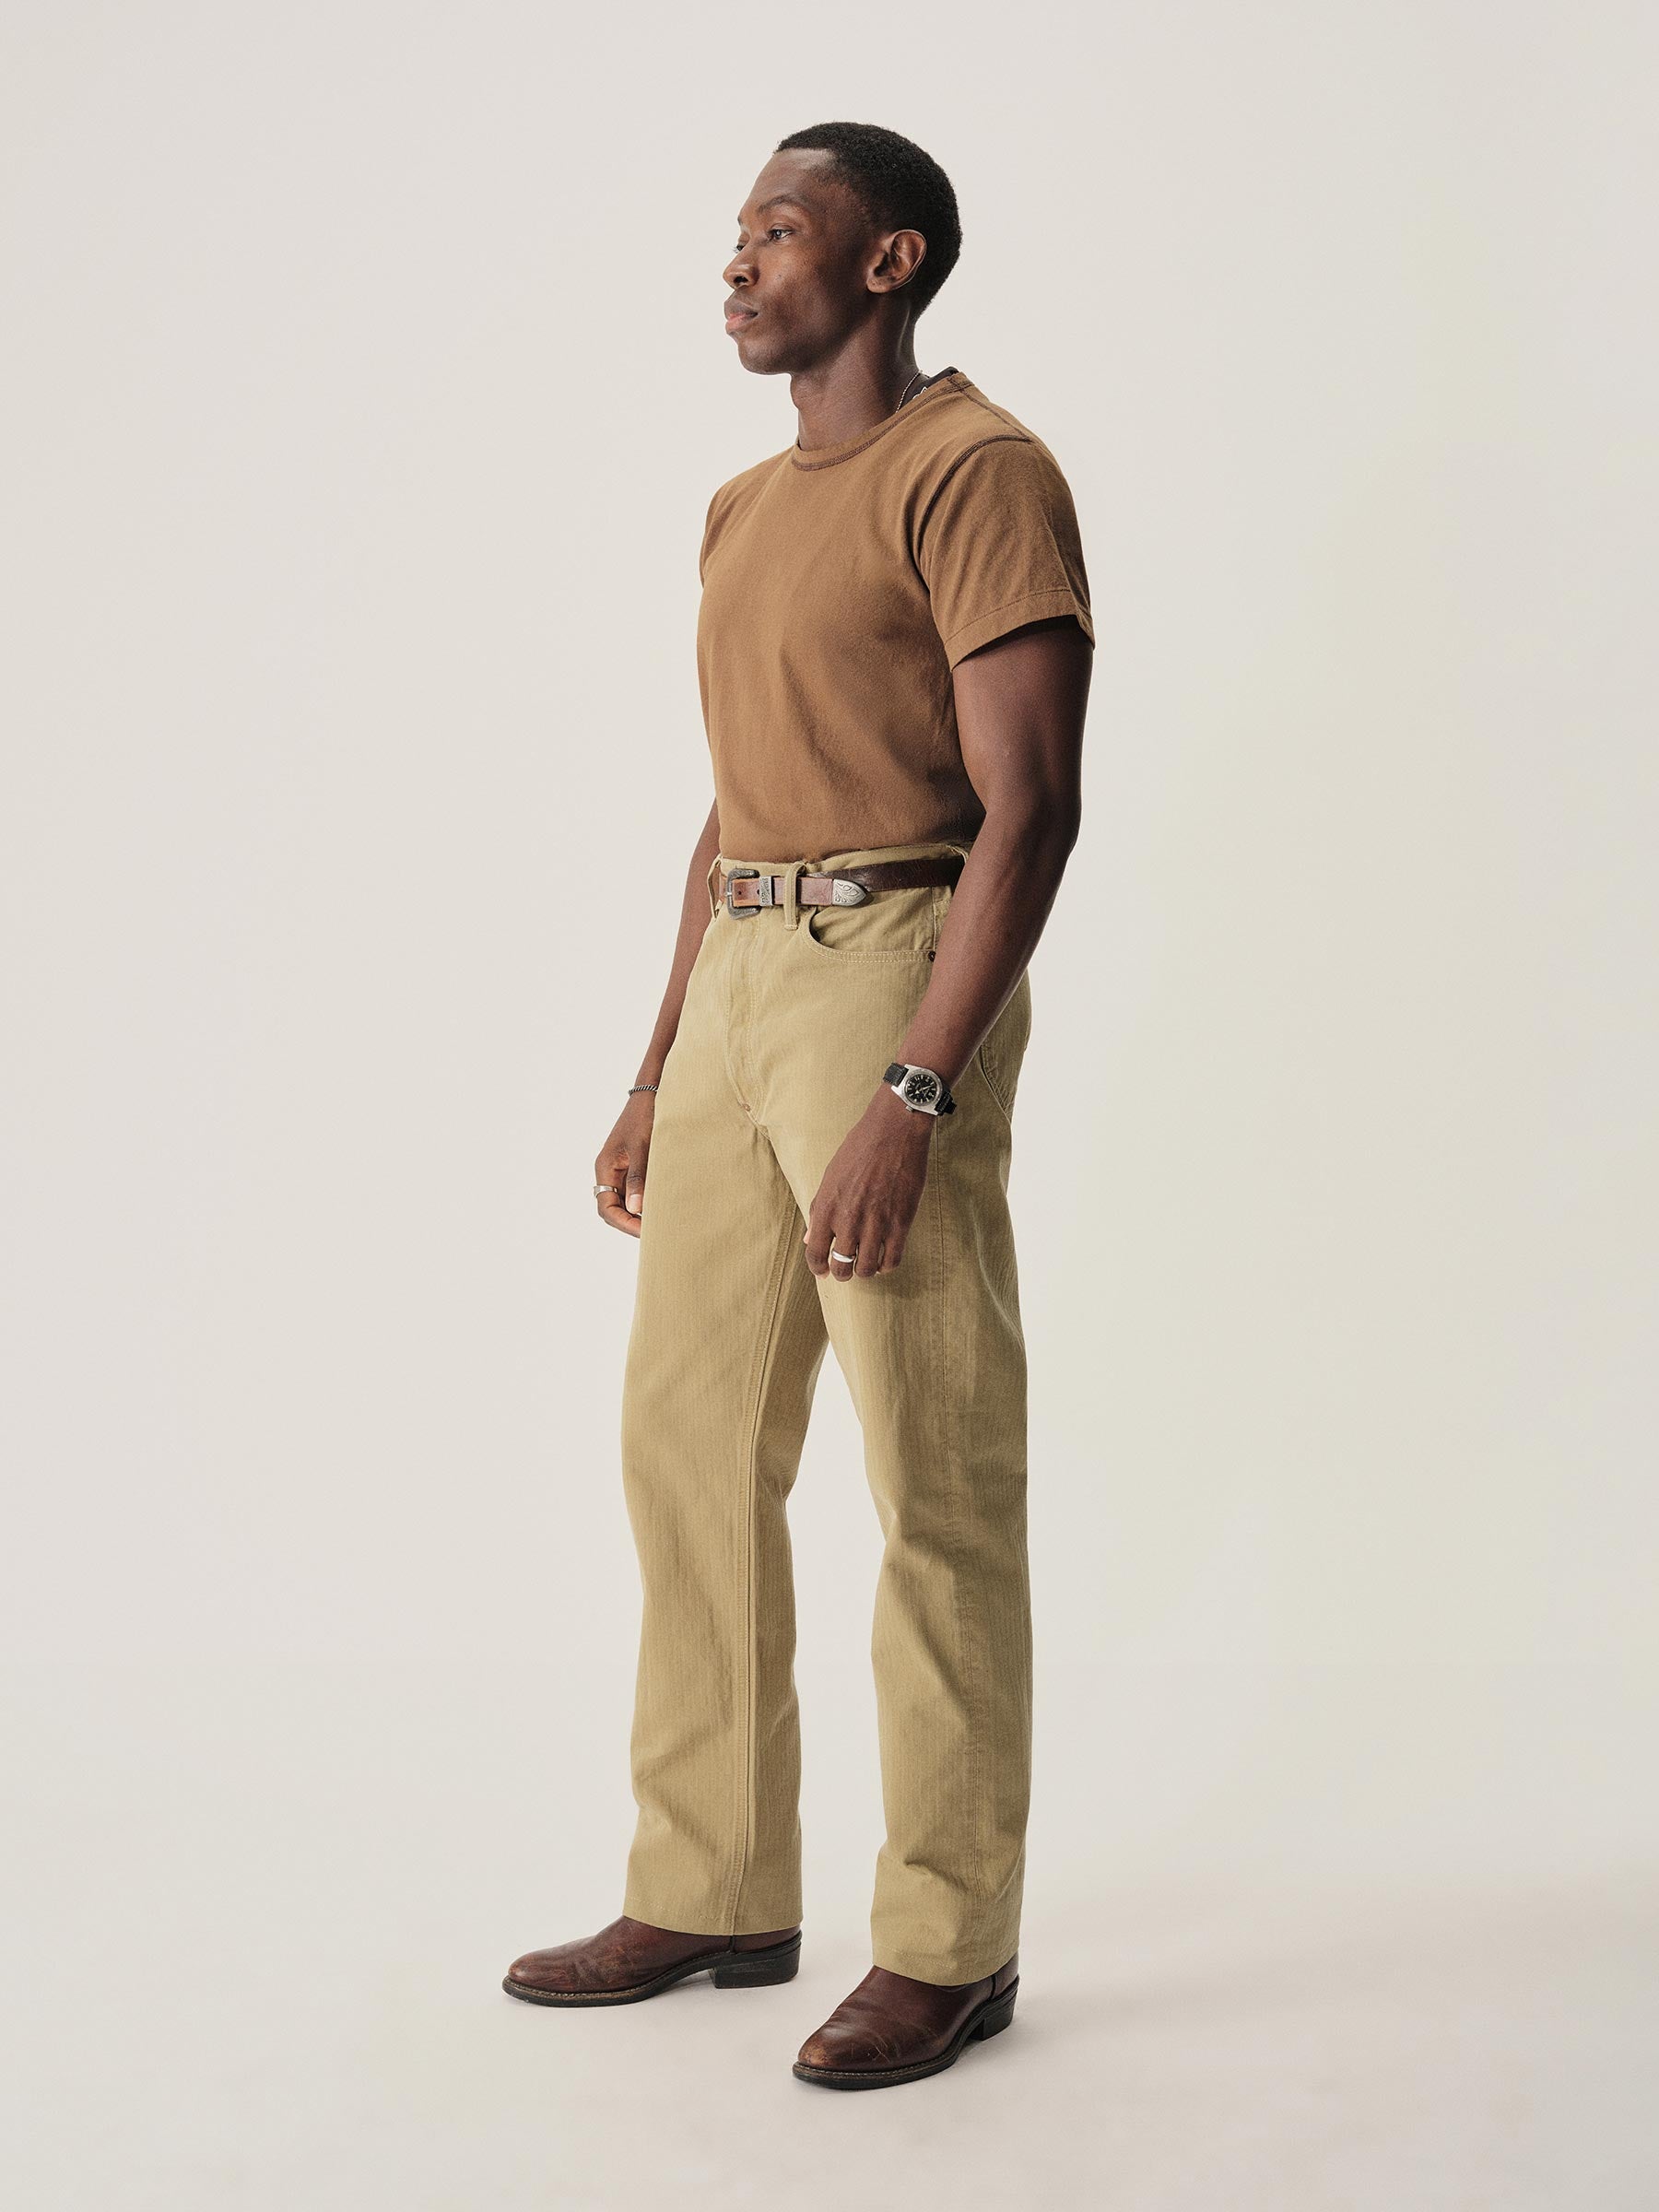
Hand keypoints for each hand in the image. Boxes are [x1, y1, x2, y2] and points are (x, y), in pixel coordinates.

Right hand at [595, 1092, 655, 1238]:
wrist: (652, 1095)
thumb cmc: (644, 1116)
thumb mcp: (642, 1147)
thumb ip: (638, 1177)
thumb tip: (636, 1207)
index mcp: (605, 1168)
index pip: (606, 1207)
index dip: (624, 1223)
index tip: (645, 1231)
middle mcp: (610, 1172)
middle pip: (613, 1209)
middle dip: (631, 1223)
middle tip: (656, 1232)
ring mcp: (621, 1171)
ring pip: (625, 1203)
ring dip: (640, 1214)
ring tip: (662, 1223)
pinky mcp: (635, 1167)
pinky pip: (636, 1191)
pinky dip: (646, 1201)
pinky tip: (663, 1206)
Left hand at [803, 1088, 934, 1279]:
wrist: (894, 1131)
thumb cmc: (859, 1149)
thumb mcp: (830, 1177)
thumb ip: (818, 1209)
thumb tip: (809, 1236)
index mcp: (826, 1208)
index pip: (815, 1252)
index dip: (818, 1267)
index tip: (822, 1272)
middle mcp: (848, 1220)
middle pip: (842, 1266)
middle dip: (842, 1273)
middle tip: (846, 1270)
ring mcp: (875, 1223)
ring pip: (866, 1268)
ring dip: (864, 1271)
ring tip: (866, 1264)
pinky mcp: (900, 1222)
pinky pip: (892, 1260)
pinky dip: (886, 1265)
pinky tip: (884, 1259)